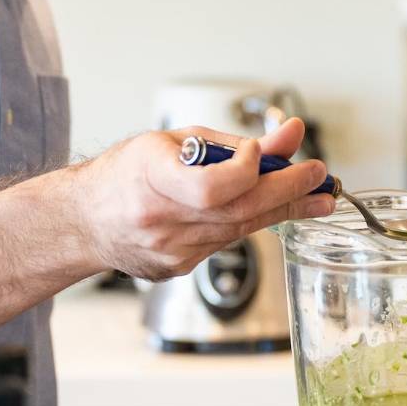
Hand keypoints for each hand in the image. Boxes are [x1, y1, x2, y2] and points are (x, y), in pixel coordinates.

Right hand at [70, 115, 336, 279]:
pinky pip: (225, 242)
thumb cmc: (126, 173)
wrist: (85, 221)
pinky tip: (264, 208)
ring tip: (316, 196)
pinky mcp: (179, 268)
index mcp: (151, 177)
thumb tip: (288, 136)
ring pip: (240, 229)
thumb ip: (234, 143)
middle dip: (289, 192)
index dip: (247, 170)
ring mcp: (170, 250)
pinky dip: (248, 222)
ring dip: (283, 209)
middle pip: (238, 212)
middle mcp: (160, 219)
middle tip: (321, 180)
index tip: (262, 152)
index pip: (213, 186)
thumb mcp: (176, 140)